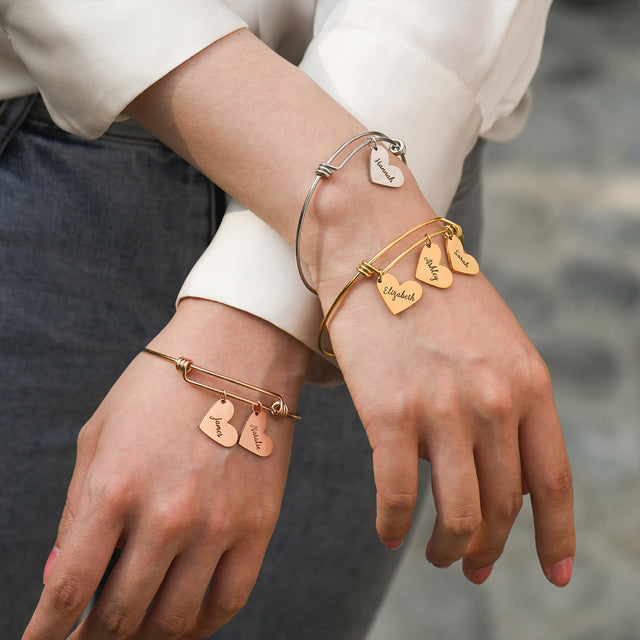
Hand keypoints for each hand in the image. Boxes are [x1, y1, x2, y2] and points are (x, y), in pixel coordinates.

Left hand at [23, 299, 309, 639]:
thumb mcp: (99, 435)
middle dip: (94, 638)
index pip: (69, 590)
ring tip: (133, 626)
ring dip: (144, 635)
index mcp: (115, 487)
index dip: (46, 632)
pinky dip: (199, 625)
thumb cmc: (160, 389)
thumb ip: (76, 511)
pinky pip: (228, 601)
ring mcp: (218, 523)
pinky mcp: (258, 524)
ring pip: (173, 620)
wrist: (239, 352)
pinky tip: (181, 621)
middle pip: (120, 616)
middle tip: (87, 636)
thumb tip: (59, 579)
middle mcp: (167, 514)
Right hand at [310, 168, 574, 587]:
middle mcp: (495, 400)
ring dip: (448, 548)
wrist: (377, 241)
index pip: (552, 480)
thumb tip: (482, 463)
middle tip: (469, 564)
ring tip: (436, 554)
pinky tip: (390, 532)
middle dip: (488, 549)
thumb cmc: (430, 289)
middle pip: (504, 507)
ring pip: (458, 514)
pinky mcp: (388, 411)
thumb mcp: (492, 339)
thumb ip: (502, 400)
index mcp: (528, 381)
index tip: (552, 573)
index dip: (554, 536)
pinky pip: (398, 496)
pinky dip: (395, 525)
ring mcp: (443, 408)